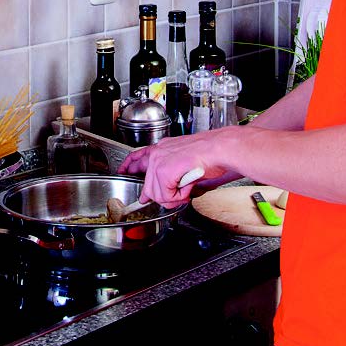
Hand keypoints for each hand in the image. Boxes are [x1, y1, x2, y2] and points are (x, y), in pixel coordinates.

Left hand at [118, 129, 238, 206]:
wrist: (221, 149)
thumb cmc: (212, 154)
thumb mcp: (185, 162)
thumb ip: (171, 177)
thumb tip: (165, 195)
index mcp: (162, 148)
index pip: (137, 157)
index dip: (129, 167)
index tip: (124, 171)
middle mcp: (158, 153)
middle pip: (149, 188)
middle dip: (164, 196)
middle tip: (180, 195)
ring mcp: (159, 162)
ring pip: (157, 195)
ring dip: (174, 197)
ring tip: (188, 185)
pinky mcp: (165, 171)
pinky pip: (167, 196)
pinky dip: (180, 196)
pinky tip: (189, 184)